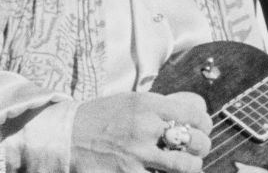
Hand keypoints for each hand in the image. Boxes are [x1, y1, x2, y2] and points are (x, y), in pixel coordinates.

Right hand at [71, 91, 212, 172]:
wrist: (63, 136)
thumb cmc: (97, 119)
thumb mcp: (128, 101)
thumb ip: (157, 108)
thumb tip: (190, 114)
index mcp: (146, 104)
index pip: (193, 113)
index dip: (204, 124)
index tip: (202, 128)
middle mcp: (144, 127)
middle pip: (194, 140)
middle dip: (201, 147)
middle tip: (197, 150)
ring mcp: (136, 155)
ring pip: (184, 166)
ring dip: (191, 167)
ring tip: (188, 166)